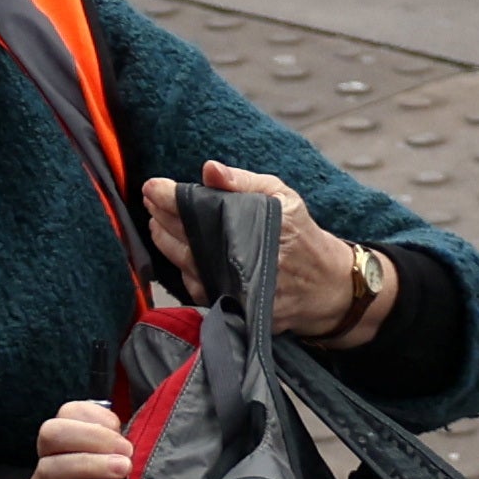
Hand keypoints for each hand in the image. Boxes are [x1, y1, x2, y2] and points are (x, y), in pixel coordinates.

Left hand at [144, 162, 388, 345]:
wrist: (328, 287)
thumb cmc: (302, 235)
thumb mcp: (283, 197)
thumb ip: (244, 182)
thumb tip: (209, 169)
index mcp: (261, 226)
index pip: (203, 210)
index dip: (171, 199)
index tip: (152, 187)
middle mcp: (249, 260)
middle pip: (189, 239)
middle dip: (162, 218)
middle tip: (150, 202)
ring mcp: (242, 288)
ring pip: (188, 265)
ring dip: (166, 243)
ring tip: (157, 224)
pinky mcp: (238, 309)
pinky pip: (200, 289)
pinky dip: (185, 270)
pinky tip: (179, 254)